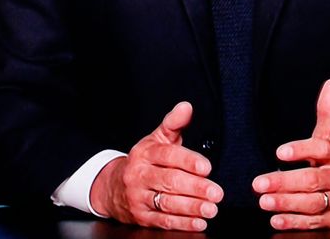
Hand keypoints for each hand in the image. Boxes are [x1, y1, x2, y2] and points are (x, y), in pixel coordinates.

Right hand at [90, 101, 222, 230]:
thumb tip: (187, 107)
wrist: (113, 187)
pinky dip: (182, 223)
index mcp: (145, 153)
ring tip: (211, 209)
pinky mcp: (141, 216)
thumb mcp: (156, 139)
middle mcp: (140, 174)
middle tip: (216, 193)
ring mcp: (138, 197)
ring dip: (191, 207)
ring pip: (167, 203)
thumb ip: (174, 123)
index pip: (168, 155)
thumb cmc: (143, 161)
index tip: (207, 168)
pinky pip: (163, 221)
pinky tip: (198, 222)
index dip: (188, 161)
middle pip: (169, 181)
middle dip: (195, 188)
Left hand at [252, 79, 329, 229]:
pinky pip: (314, 222)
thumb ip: (328, 111)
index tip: (280, 152)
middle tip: (259, 183)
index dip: (301, 150)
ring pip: (313, 204)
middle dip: (284, 183)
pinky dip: (295, 222)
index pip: (322, 150)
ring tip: (264, 201)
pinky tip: (276, 219)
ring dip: (287, 204)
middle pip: (313, 181)